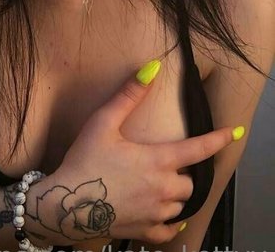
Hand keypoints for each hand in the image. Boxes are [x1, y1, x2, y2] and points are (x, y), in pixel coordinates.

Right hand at [28, 60, 238, 247]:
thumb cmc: (84, 160)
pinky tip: (168, 215)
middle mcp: (162, 189)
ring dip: (178, 195)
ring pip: (182, 205)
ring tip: (164, 184)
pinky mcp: (144, 230)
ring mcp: (154, 213)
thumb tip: (152, 68)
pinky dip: (172, 223)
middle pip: (190, 182)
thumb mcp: (103, 122)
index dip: (218, 139)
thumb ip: (129, 95)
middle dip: (185, 172)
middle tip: (168, 162)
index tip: (235, 132)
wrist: (65, 204)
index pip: (198, 150)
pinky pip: (169, 231)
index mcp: (157, 161)